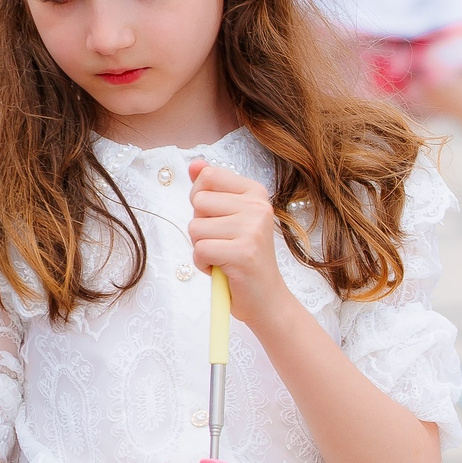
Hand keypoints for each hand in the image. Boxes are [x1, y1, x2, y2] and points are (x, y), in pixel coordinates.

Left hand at [187, 160, 290, 328]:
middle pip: (198, 202)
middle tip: (222, 242)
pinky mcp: (244, 253)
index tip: (219, 219)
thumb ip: (211, 189)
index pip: (208, 176)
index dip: (201, 200)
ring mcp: (253, 229)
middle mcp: (258, 207)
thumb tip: (195, 165)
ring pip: (195, 227)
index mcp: (256, 193)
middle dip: (200, 226)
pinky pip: (199, 250)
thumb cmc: (243, 257)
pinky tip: (221, 268)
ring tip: (223, 256)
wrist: (266, 298)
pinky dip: (203, 264)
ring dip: (201, 246)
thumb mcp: (229, 217)